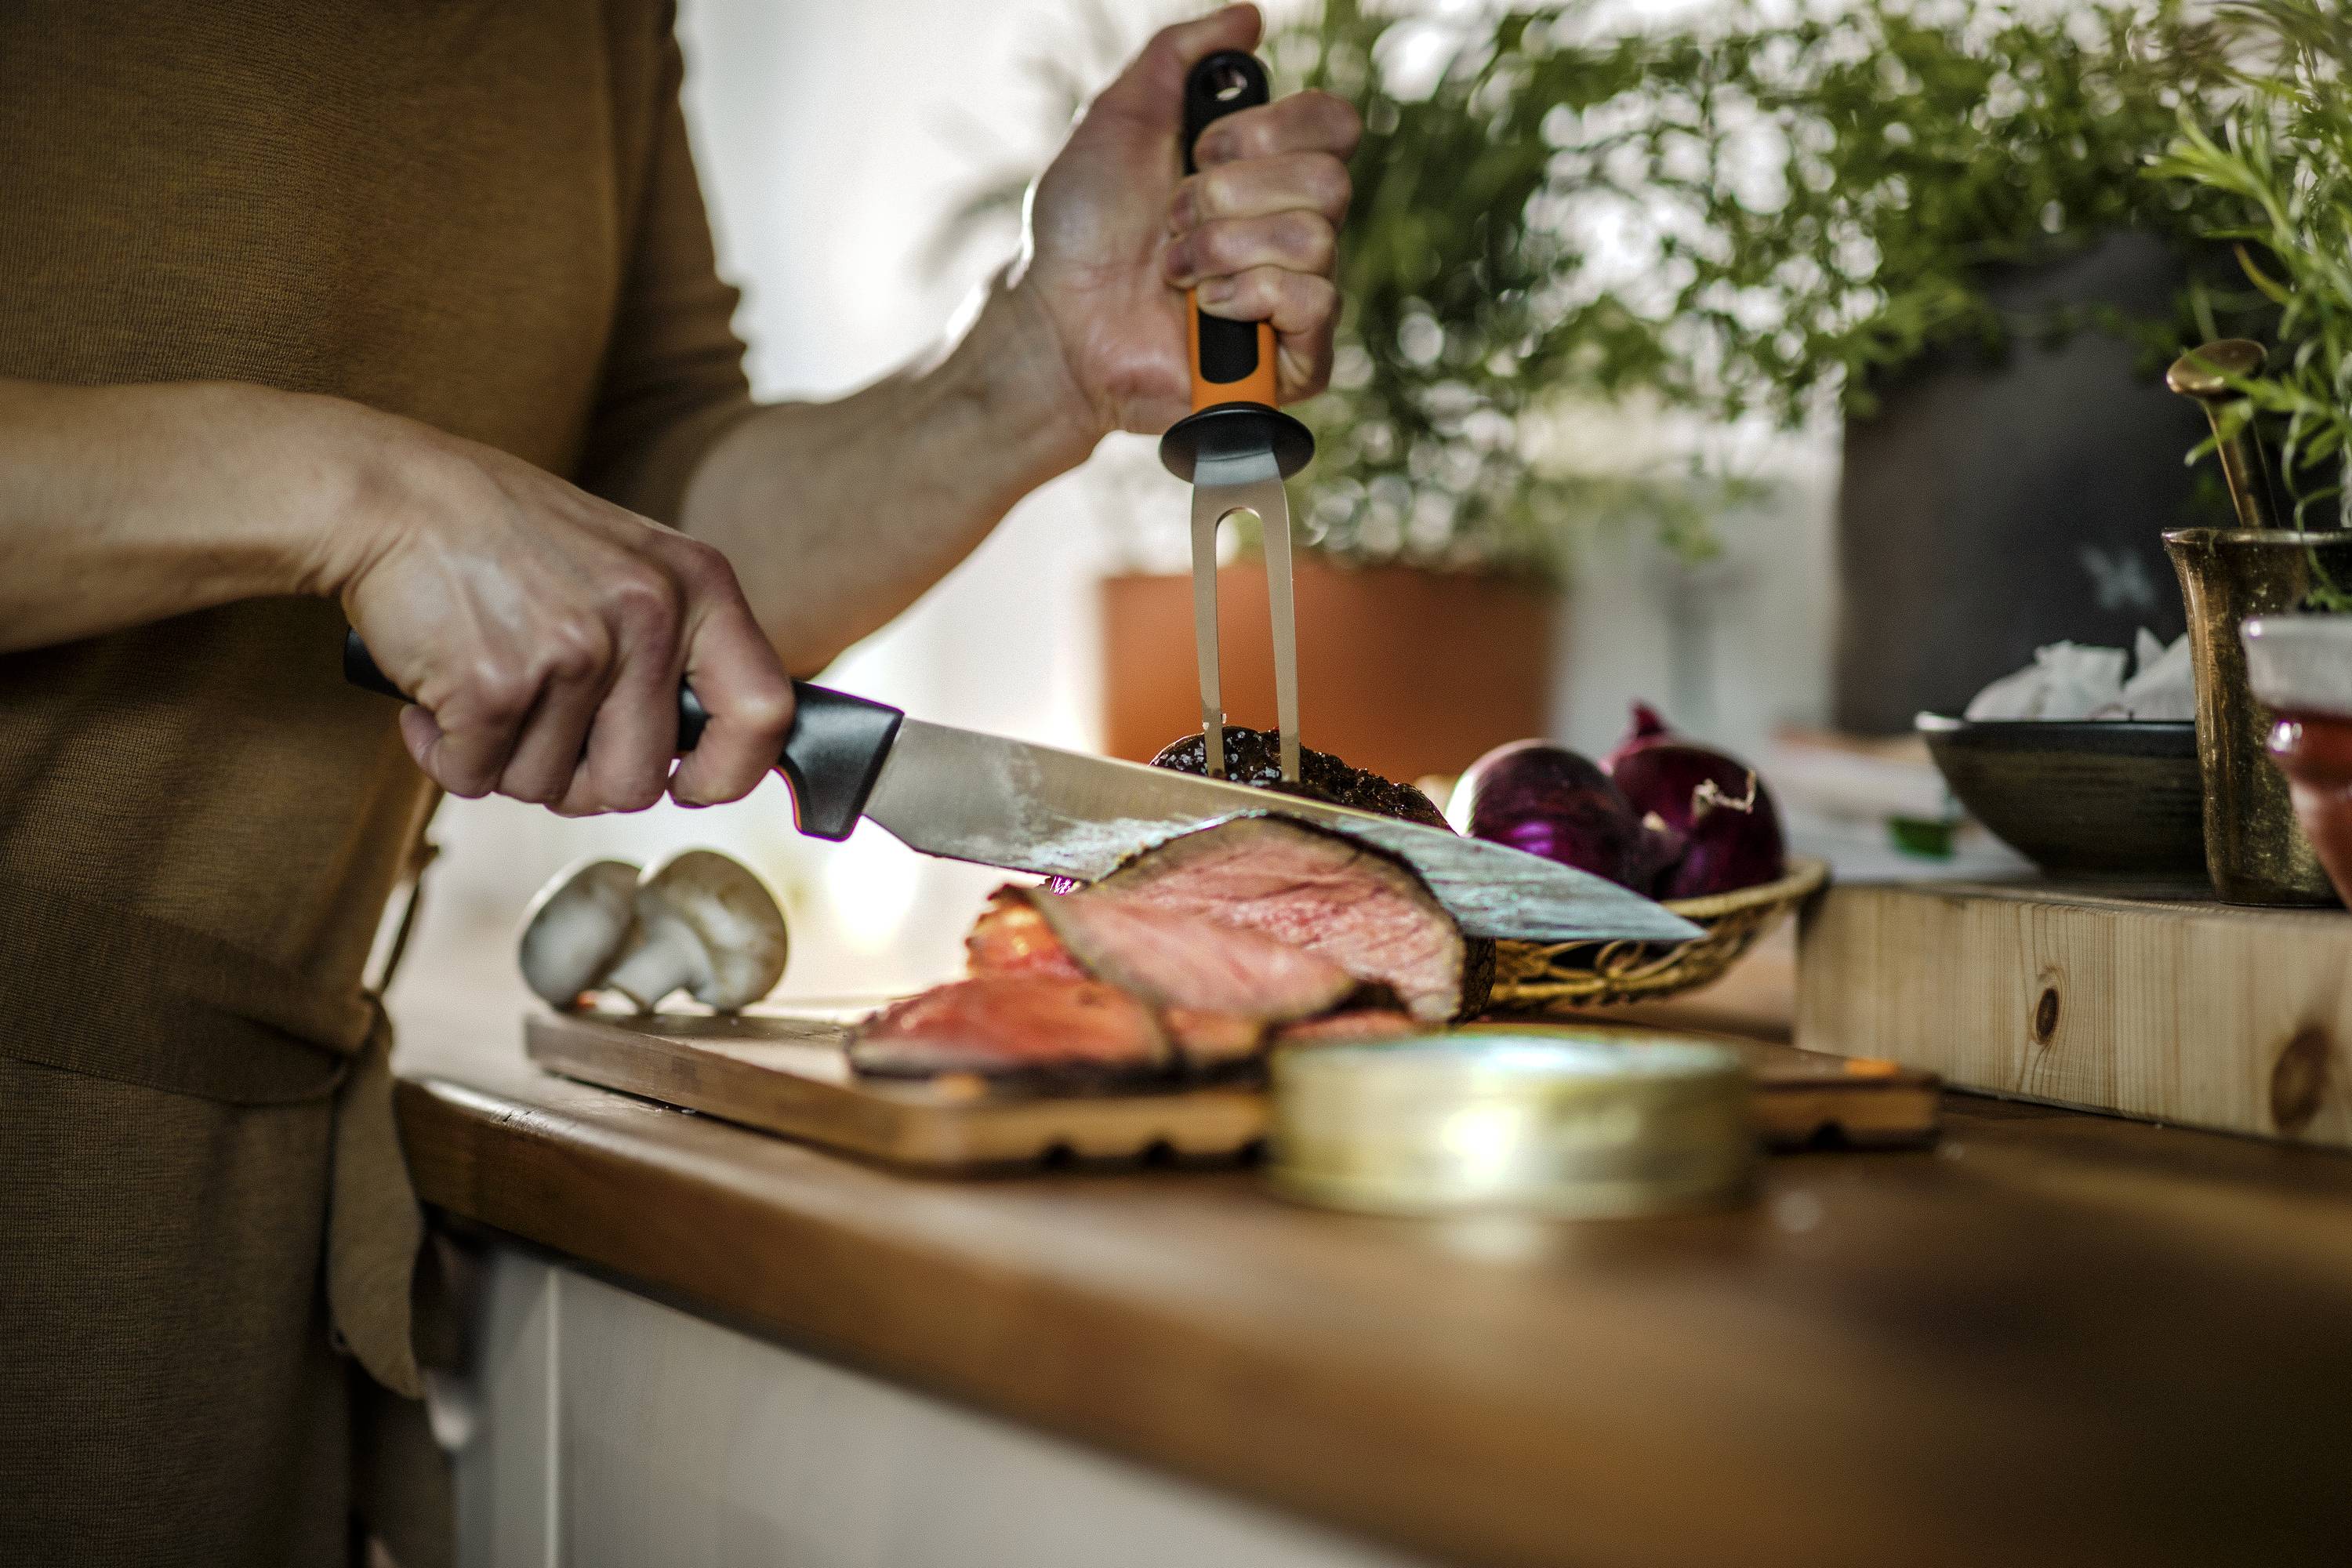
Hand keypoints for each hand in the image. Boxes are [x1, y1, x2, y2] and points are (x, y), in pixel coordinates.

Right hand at [325, 403, 793, 813]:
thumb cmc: (506, 538)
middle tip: (538, 731)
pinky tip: (434, 700)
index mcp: (697, 585)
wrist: (389, 493)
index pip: (766, 713)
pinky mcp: (496, 685)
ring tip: (484, 688)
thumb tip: (703, 755)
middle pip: (637, 784)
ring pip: (548, 787)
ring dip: (504, 761)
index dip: (730, 774)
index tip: (690, 785)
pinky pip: (477, 778)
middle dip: (579, 781)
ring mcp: (575, 652)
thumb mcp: (627, 563)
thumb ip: (674, 645)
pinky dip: (446, 755)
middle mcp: (649, 617)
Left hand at [1013, 3, 1360, 437]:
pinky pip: (1314, 302)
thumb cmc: (1082, 228)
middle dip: (1231, 194)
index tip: (1204, 149)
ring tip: (1174, 269)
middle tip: (1174, 217)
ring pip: (1316, 239)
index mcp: (1267, 171)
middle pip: (1330, 180)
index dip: (1274, 129)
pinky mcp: (1296, 358)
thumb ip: (1177, 55)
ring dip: (1223, 246)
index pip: (1334, 125)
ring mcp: (1297, 295)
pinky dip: (1244, 296)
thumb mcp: (1119, 116)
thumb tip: (1248, 17)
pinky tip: (1201, 308)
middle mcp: (1294, 228)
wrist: (1056, 318)